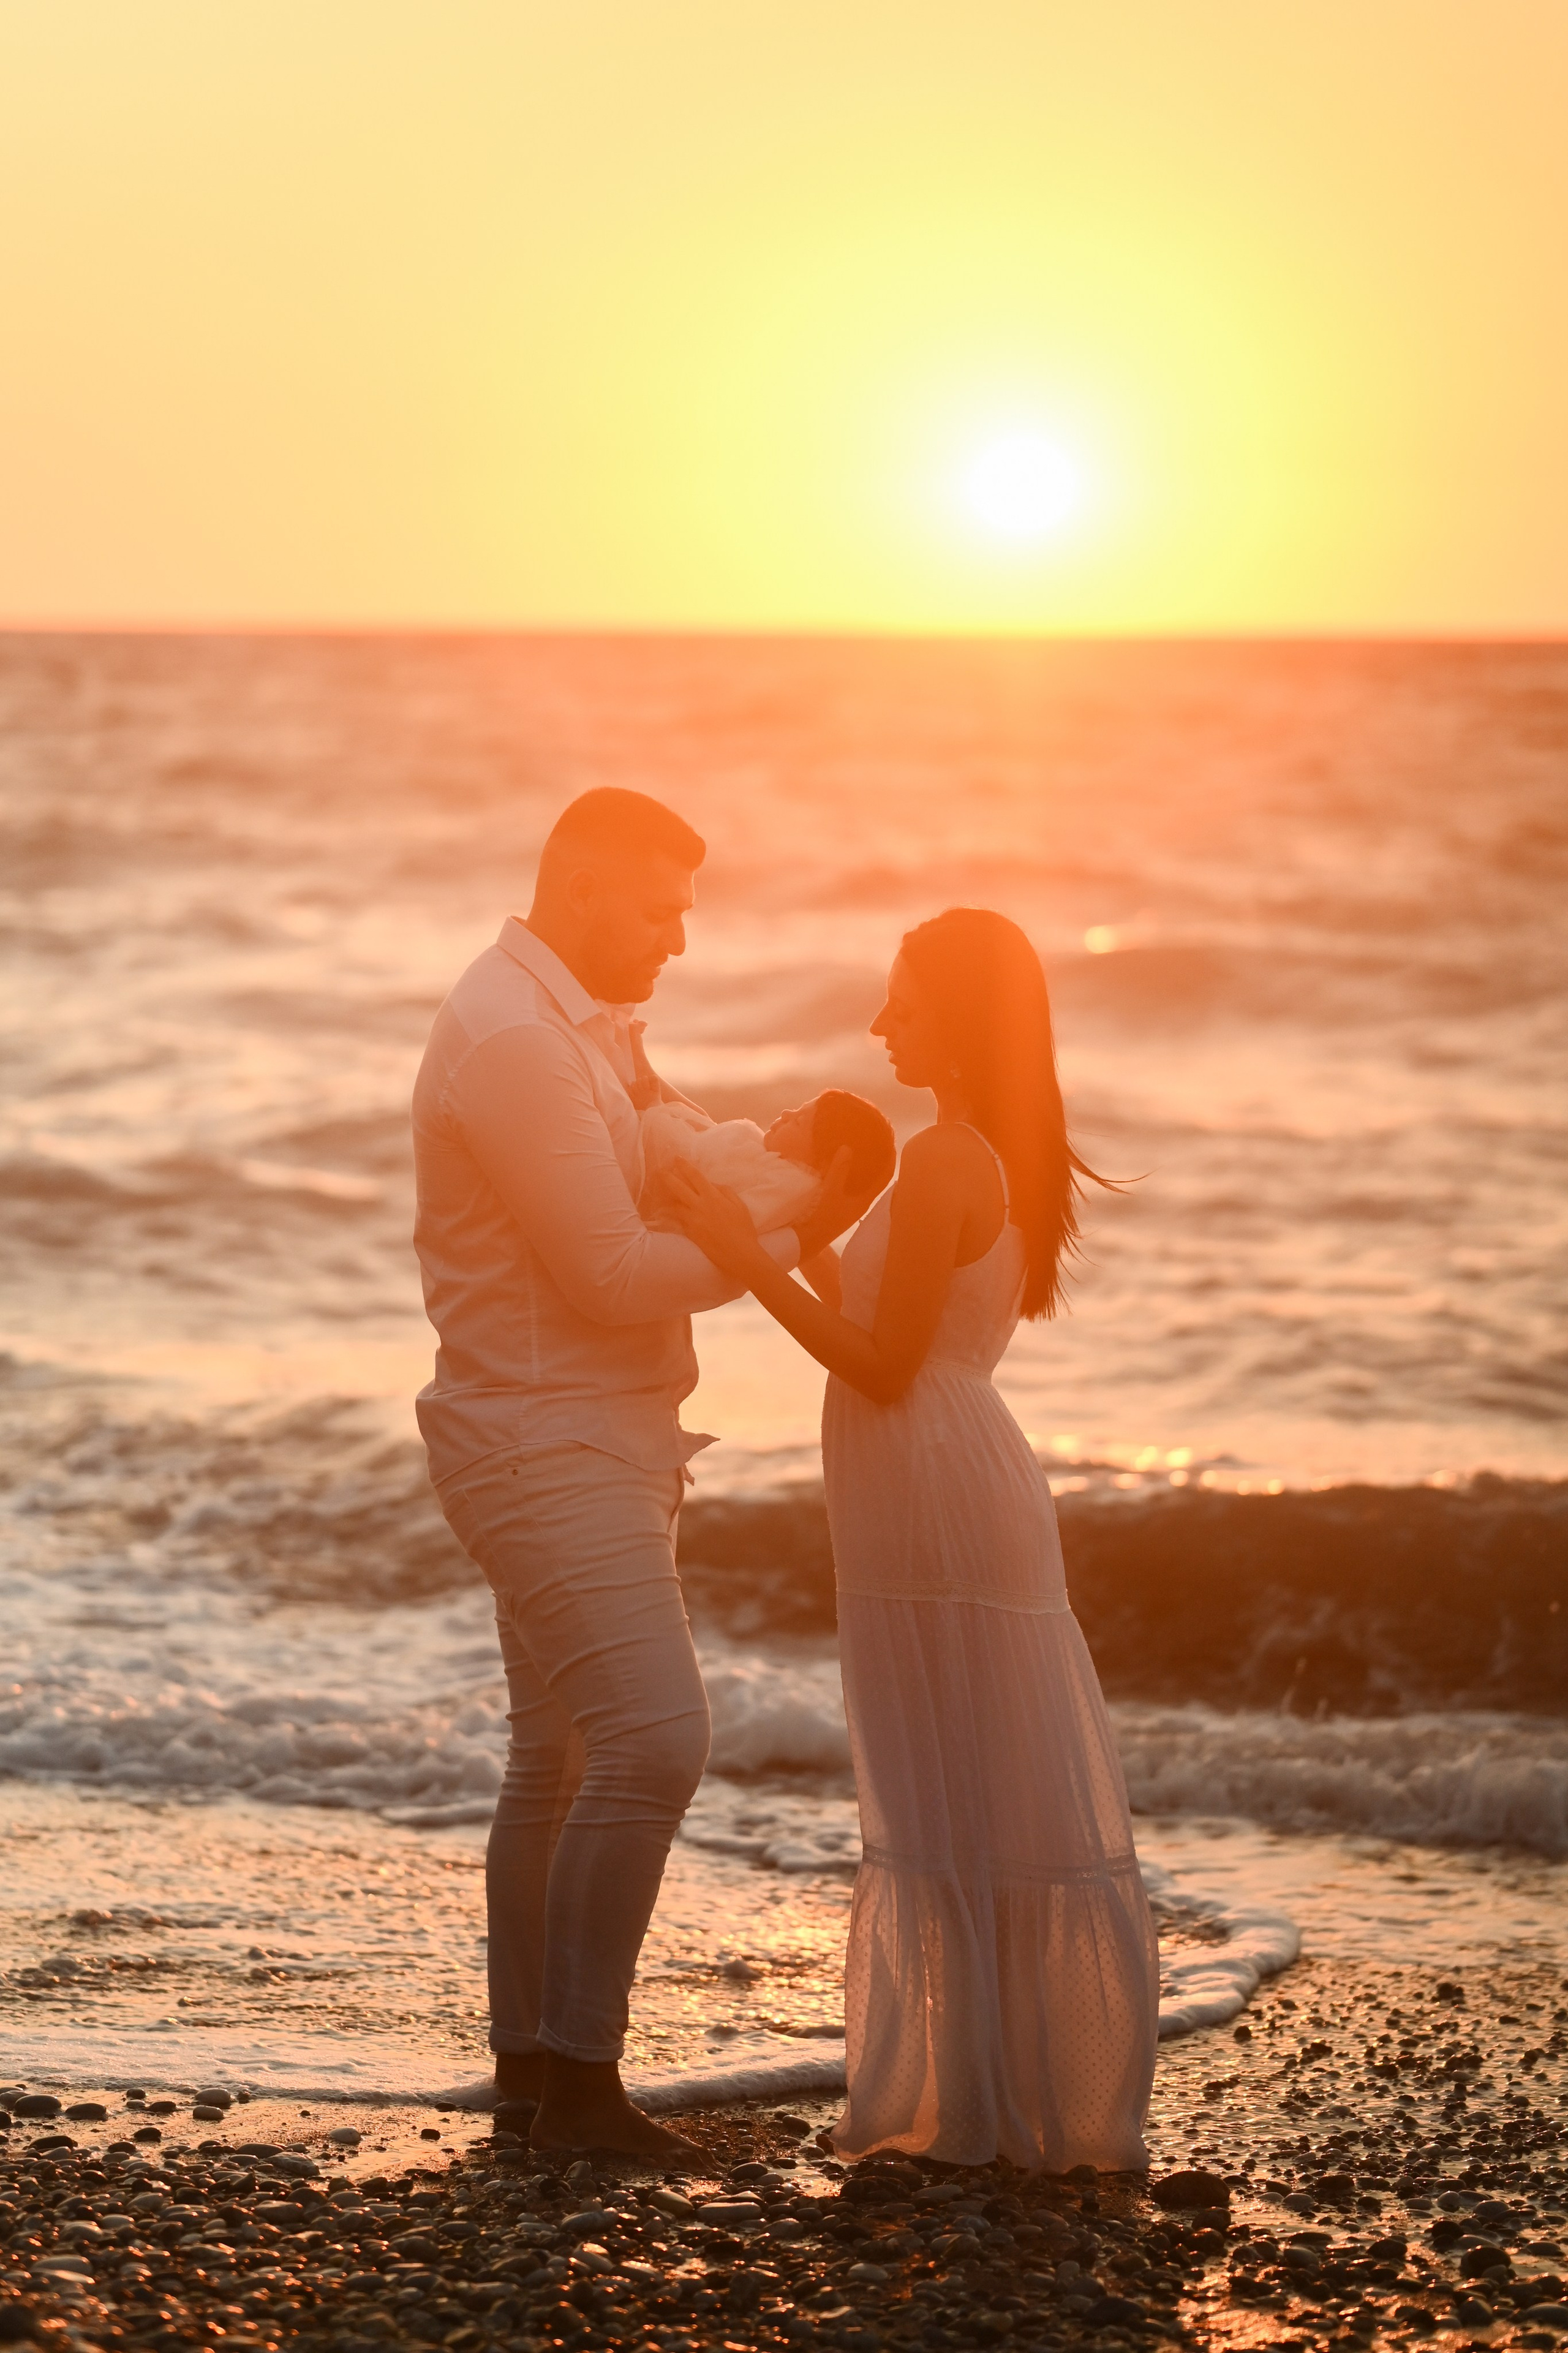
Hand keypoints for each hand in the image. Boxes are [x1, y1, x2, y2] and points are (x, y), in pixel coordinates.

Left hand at [661, 1162, 766, 1279]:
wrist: (739, 1254)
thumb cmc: (744, 1229)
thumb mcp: (739, 1206)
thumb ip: (725, 1191)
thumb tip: (712, 1184)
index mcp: (713, 1197)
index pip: (695, 1176)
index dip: (684, 1166)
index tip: (676, 1159)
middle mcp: (700, 1206)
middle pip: (678, 1188)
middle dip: (667, 1177)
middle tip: (659, 1171)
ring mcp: (693, 1220)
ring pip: (673, 1205)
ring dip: (665, 1198)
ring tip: (659, 1193)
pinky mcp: (690, 1233)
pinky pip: (676, 1221)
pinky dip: (669, 1216)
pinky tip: (664, 1212)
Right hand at [792, 1143, 880, 1259]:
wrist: (808, 1241)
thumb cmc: (823, 1218)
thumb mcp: (831, 1192)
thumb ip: (839, 1170)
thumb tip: (847, 1148)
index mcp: (865, 1201)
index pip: (885, 1178)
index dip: (890, 1161)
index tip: (892, 1145)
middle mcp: (861, 1203)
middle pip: (876, 1180)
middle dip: (878, 1163)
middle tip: (876, 1144)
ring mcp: (851, 1206)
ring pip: (864, 1184)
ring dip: (864, 1169)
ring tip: (861, 1151)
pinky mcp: (841, 1206)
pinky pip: (852, 1187)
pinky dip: (851, 1175)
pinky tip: (842, 1168)